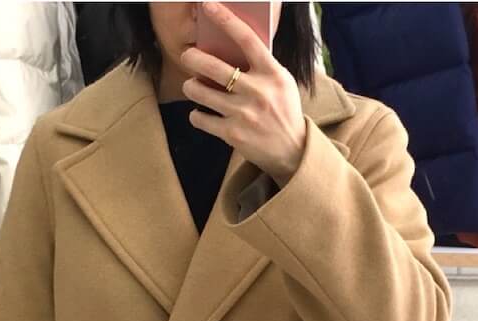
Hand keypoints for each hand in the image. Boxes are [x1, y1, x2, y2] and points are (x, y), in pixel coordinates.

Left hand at [178, 0, 306, 184]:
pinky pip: (200, 119)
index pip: (246, 39)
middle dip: (194, 59)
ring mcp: (243, 112)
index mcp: (272, 72)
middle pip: (215, 67)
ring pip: (201, 93)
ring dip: (191, 87)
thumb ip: (261, 66)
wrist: (291, 149)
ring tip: (191, 86)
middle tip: (186, 55)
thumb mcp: (281, 82)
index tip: (209, 6)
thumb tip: (233, 47)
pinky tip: (199, 113)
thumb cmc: (283, 110)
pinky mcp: (231, 133)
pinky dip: (195, 115)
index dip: (225, 20)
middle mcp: (257, 90)